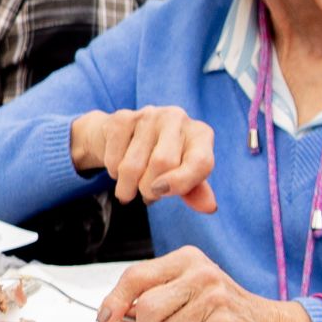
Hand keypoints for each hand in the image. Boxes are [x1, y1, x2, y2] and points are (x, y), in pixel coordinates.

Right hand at [68, 108, 217, 212]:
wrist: (128, 134)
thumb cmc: (165, 158)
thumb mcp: (185, 174)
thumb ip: (196, 191)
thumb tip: (209, 206)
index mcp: (200, 134)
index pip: (199, 161)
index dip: (181, 183)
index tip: (162, 193)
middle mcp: (177, 118)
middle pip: (162, 162)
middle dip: (149, 189)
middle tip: (147, 195)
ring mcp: (148, 115)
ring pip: (133, 166)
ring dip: (127, 187)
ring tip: (130, 189)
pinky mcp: (122, 118)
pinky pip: (114, 158)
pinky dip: (113, 173)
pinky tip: (119, 168)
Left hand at [96, 248, 320, 321]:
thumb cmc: (225, 314)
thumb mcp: (187, 294)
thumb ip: (153, 298)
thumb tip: (113, 312)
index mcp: (186, 259)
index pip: (136, 275)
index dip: (115, 299)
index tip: (105, 317)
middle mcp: (200, 272)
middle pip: (147, 307)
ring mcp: (215, 295)